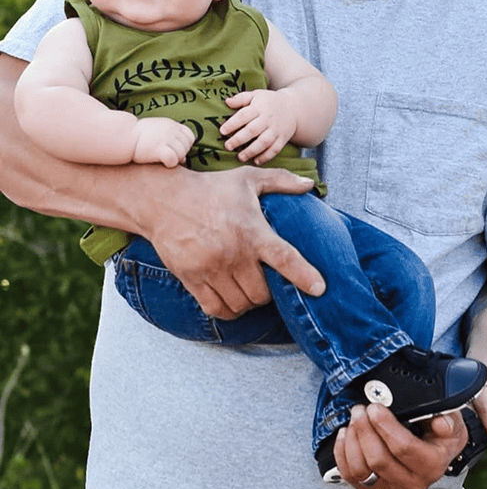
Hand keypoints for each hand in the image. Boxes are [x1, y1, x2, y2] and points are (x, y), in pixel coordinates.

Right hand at [132, 117, 194, 166]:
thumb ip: (171, 141)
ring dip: (175, 160)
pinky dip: (170, 163)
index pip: (190, 137)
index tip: (174, 151)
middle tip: (167, 157)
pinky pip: (173, 159)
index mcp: (171, 124)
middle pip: (187, 146)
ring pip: (181, 153)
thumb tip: (184, 159)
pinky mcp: (158, 148)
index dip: (184, 146)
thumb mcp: (157, 133)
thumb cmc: (138, 138)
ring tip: (162, 160)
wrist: (121, 136)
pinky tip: (162, 163)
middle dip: (180, 154)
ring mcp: (165, 138)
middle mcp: (170, 129)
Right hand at [143, 165, 323, 318]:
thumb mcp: (248, 178)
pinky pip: (217, 309)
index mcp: (252, 230)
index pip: (284, 257)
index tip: (319, 288)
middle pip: (263, 293)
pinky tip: (232, 299)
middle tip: (268, 281)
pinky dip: (229, 310)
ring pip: (241, 304)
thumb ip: (282, 181)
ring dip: (250, 302)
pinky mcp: (192, 279)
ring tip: (250, 289)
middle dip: (270, 292)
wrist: (164, 200)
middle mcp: (233, 253)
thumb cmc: (211, 188)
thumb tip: (310, 184)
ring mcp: (211, 269)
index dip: (304, 275)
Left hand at [222, 89, 297, 163]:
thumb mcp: (256, 95)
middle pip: (253, 130)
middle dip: (239, 139)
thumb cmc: (268, 102)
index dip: (232, 123)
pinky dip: (266, 156)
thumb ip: (241, 98)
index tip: (222, 131)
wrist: (293, 107)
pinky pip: (275, 149)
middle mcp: (268, 119)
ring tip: (240, 157)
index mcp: (259, 107)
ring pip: (264, 142)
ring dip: (251, 151)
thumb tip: (227, 102)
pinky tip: (256, 161)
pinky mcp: (283, 139)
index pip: (244, 115)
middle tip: (227, 146)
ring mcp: (276, 130)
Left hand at [334, 404, 465, 488]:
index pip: (403, 447)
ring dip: (353, 439)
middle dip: (364, 429)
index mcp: (431, 464)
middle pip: (378, 458)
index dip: (385, 425)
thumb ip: (450, 422)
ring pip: (361, 468)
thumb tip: (441, 422)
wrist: (436, 457)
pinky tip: (346, 435)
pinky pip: (350, 475)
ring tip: (354, 419)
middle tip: (361, 409)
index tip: (376, 407)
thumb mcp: (454, 427)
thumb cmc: (441, 439)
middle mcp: (411, 482)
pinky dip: (342, 453)